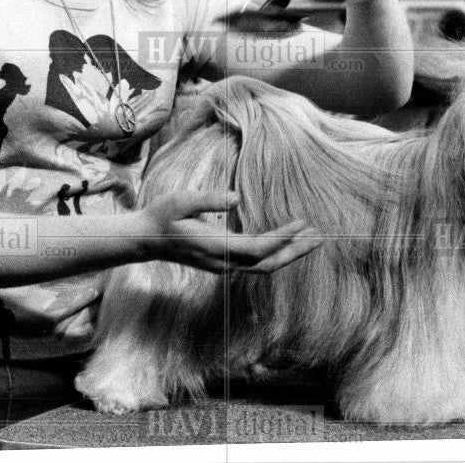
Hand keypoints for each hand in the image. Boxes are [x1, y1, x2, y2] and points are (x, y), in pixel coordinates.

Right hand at [136, 190, 321, 273]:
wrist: (145, 240)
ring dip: (288, 254)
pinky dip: (275, 254)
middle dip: (295, 252)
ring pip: (263, 266)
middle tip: (319, 237)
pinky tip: (286, 242)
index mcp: (215, 247)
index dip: (282, 239)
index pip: (257, 248)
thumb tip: (235, 198)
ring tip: (309, 240)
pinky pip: (255, 263)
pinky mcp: (223, 263)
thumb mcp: (179, 201)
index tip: (301, 224)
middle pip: (267, 264)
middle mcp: (222, 262)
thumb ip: (208, 200)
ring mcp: (223, 266)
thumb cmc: (162, 217)